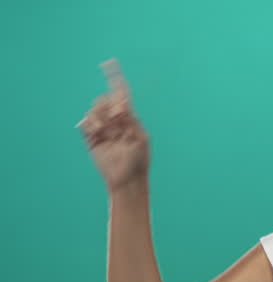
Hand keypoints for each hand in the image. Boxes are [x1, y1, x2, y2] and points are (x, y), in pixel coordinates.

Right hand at [77, 58, 149, 193]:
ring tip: (106, 131)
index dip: (116, 81)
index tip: (110, 65)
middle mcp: (115, 122)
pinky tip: (98, 133)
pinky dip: (91, 124)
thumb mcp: (140, 138)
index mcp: (129, 120)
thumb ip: (130, 120)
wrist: (126, 179)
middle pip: (105, 100)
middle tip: (118, 118)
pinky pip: (86, 123)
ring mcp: (103, 130)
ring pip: (94, 110)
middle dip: (109, 105)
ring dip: (100, 116)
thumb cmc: (138, 160)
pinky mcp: (91, 139)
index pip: (122, 97)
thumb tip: (121, 103)